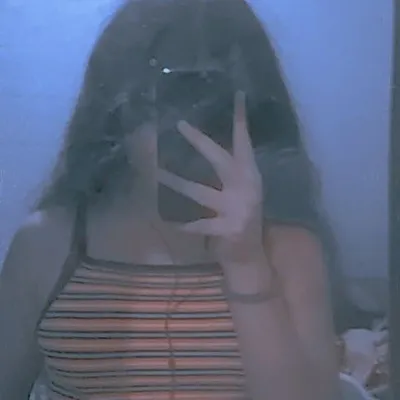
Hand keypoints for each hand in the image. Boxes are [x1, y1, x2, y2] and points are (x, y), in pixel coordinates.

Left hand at [158, 91, 265, 267]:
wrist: (250, 252)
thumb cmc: (241, 214)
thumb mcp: (240, 188)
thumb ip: (227, 170)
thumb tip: (202, 147)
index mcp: (249, 172)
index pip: (244, 140)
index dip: (240, 118)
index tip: (236, 95)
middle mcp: (245, 185)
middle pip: (218, 158)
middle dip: (199, 141)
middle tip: (179, 125)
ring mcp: (238, 207)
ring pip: (199, 191)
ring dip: (176, 183)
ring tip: (156, 173)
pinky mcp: (228, 228)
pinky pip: (198, 223)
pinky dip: (183, 222)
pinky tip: (168, 219)